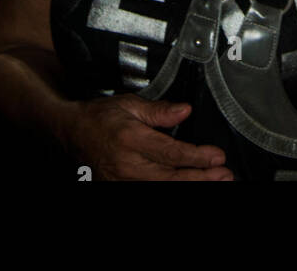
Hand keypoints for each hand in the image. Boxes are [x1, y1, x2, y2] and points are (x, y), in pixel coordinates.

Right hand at [62, 94, 232, 181]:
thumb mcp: (128, 104)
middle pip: (171, 177)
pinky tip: (189, 185)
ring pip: (163, 189)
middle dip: (201, 178)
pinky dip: (172, 189)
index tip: (217, 156)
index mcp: (130, 139)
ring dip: (191, 187)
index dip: (197, 156)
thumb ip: (158, 111)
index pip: (171, 153)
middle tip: (225, 175)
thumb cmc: (100, 117)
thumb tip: (185, 110)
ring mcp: (122, 182)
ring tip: (215, 183)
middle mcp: (127, 165)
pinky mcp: (120, 189)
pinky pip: (150, 193)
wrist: (71, 132)